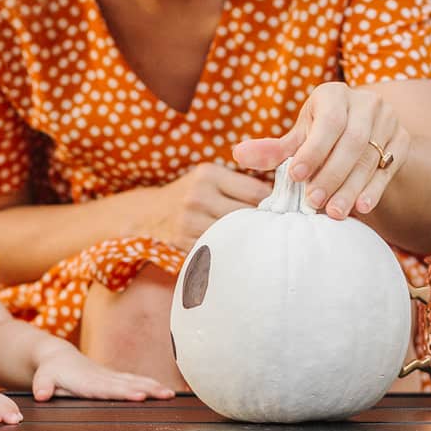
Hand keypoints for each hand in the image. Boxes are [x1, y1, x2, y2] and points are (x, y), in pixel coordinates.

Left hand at [30, 348, 174, 403]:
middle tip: (165, 395)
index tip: (139, 396)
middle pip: (128, 385)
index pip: (108, 389)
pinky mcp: (114, 377)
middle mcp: (102, 378)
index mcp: (88, 382)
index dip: (124, 393)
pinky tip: (164, 390)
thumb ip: (43, 386)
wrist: (57, 356)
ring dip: (153, 387)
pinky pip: (135, 380)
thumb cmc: (50, 371)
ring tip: (170, 394)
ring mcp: (110, 377)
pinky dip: (150, 384)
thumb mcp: (43, 378)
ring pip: (135, 381)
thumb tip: (41, 395)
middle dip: (147, 390)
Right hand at [138, 162, 271, 250]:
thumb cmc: (187, 196)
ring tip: (264, 246)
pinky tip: (241, 256)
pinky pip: (219, 250)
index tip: (284, 214)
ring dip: (251, 242)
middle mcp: (198, 196)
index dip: (273, 205)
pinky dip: (232, 253)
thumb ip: (239, 184)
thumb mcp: (207, 178)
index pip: (256, 192)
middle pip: (248, 215)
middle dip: (264, 225)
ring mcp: (190, 222)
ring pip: (236, 236)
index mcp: (208, 175)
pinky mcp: (185, 244)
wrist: (146, 216)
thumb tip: (282, 195)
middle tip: (279, 233)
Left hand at [233, 84, 408, 220]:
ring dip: (351, 187)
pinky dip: (375, 188)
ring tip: (334, 212)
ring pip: (371, 157)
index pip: (327, 122)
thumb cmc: (320, 137)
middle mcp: (366, 102)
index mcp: (334, 94)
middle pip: (352, 141)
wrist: (364, 135)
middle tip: (313, 202)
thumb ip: (272, 150)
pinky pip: (390, 167)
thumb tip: (239, 155)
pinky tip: (362, 207)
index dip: (312, 150)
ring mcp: (388, 121)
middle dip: (331, 174)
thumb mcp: (298, 139)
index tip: (295, 176)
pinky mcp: (402, 141)